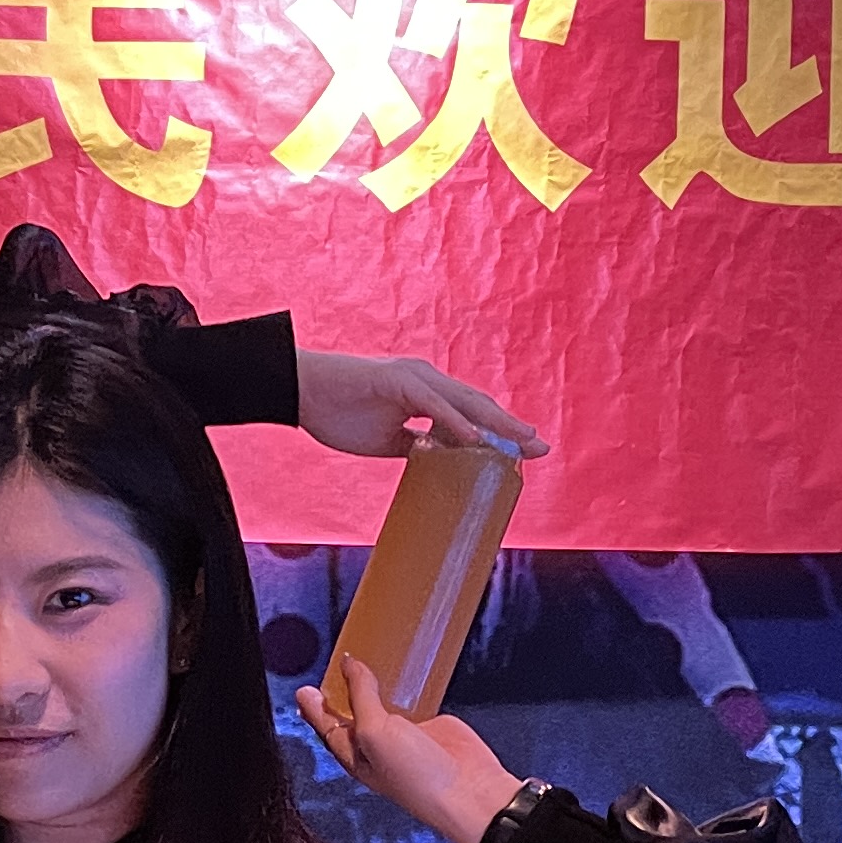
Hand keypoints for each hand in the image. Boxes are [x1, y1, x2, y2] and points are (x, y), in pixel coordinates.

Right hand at [293, 347, 547, 459]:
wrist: (300, 392)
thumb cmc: (338, 411)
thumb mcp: (385, 439)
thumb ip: (414, 446)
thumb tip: (438, 462)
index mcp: (426, 394)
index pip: (472, 415)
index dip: (502, 431)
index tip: (529, 451)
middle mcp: (426, 382)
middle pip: (478, 406)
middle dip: (511, 427)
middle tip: (541, 448)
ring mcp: (413, 380)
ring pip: (463, 403)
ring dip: (495, 422)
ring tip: (522, 441)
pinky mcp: (396, 382)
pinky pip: (432, 405)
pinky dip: (455, 422)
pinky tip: (476, 439)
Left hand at [293, 653, 526, 842]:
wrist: (467, 789)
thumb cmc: (416, 776)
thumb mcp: (374, 733)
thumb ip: (361, 696)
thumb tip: (350, 666)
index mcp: (354, 755)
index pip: (327, 728)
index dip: (314, 709)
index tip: (304, 689)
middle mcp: (375, 745)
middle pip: (352, 713)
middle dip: (341, 693)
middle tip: (332, 667)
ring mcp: (402, 734)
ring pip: (381, 703)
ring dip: (373, 683)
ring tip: (362, 658)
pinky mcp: (428, 723)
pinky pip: (409, 698)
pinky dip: (403, 683)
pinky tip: (398, 666)